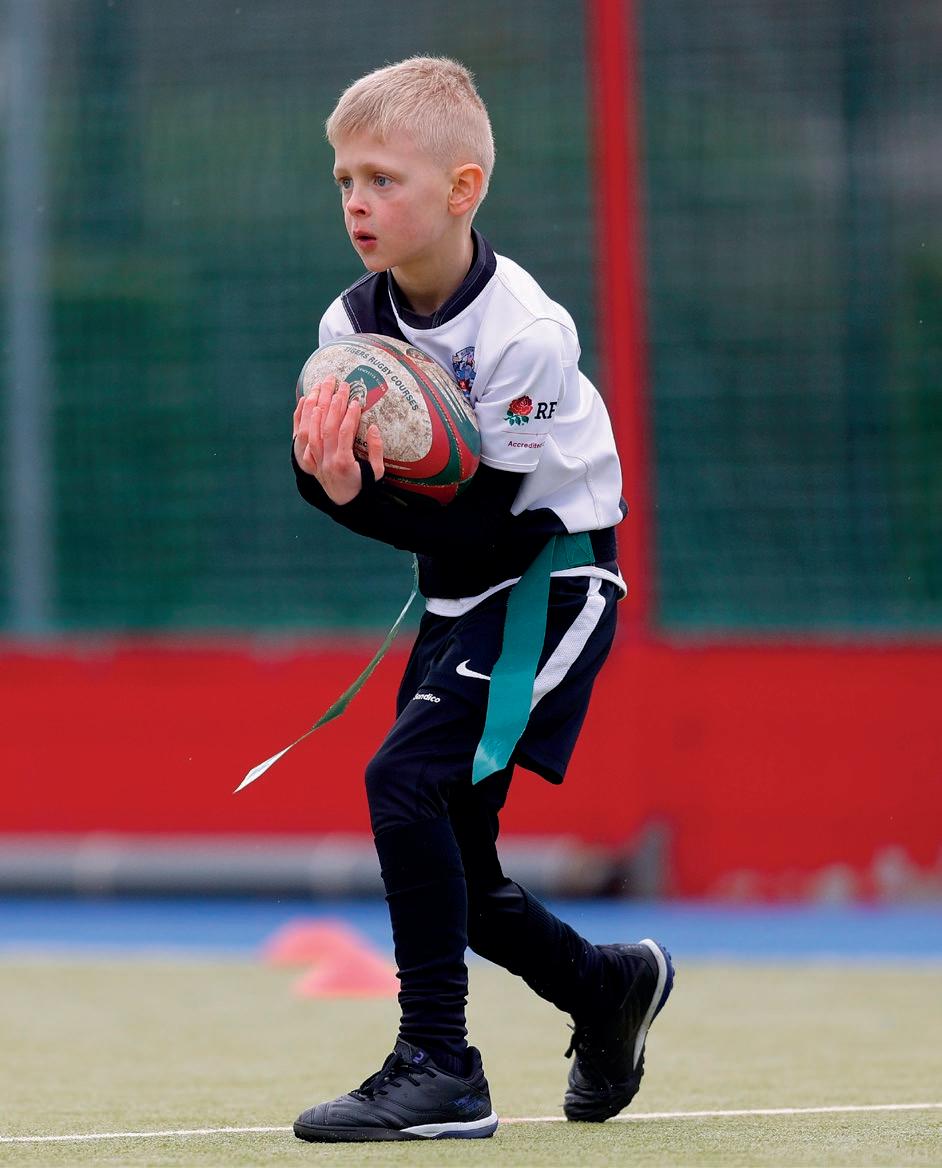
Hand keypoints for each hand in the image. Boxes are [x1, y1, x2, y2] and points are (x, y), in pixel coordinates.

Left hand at [293, 377, 384, 504]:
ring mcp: (316, 460)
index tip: (356, 400)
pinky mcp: (311, 460)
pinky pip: (303, 438)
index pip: (345, 433)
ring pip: (312, 429)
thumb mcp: (376, 472)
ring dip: (317, 406)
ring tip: (323, 387)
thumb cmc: (364, 486)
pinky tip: (308, 403)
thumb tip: (373, 427)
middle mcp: (327, 460)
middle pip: (327, 427)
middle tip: (341, 386)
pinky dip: (304, 419)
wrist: (347, 504)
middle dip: (334, 404)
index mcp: (344, 463)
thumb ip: (376, 450)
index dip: (350, 415)